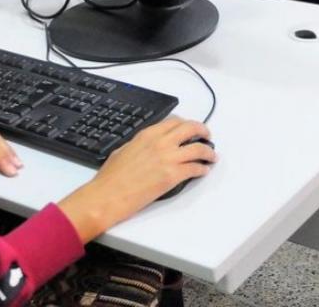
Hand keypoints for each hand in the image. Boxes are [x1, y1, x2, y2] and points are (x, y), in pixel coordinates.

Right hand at [57, 118, 215, 242]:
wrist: (107, 196)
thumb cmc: (110, 177)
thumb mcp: (124, 150)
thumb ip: (140, 144)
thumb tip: (148, 146)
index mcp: (148, 134)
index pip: (175, 122)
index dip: (187, 124)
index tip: (191, 128)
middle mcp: (160, 142)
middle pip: (191, 129)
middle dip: (203, 131)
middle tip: (207, 137)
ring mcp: (168, 158)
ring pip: (198, 149)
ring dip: (208, 152)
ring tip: (212, 156)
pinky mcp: (172, 176)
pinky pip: (195, 169)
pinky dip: (202, 169)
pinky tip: (203, 171)